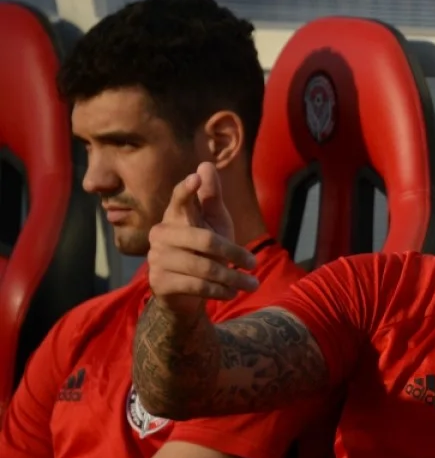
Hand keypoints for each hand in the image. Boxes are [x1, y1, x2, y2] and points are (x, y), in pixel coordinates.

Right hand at [146, 161, 258, 315]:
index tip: (195, 179)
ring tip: (252, 284)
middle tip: (254, 263)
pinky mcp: (159, 282)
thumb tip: (206, 165)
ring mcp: (157, 258)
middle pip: (204, 239)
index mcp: (175, 215)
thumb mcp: (214, 223)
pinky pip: (197, 286)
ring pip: (203, 267)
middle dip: (234, 253)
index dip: (187, 190)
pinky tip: (232, 292)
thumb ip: (212, 198)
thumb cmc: (204, 251)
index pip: (179, 200)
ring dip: (233, 277)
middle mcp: (161, 234)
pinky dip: (220, 291)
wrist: (184, 292)